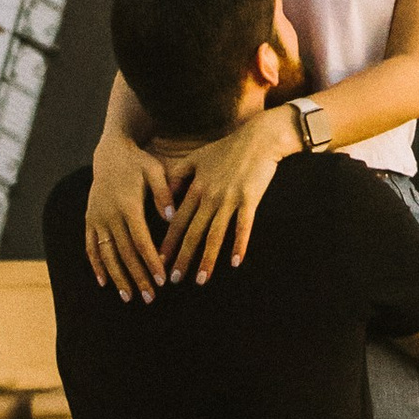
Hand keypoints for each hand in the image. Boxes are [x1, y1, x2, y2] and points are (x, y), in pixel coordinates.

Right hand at [86, 120, 173, 298]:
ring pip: (106, 255)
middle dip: (137, 277)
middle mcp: (109, 215)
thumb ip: (163, 193)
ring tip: (128, 297)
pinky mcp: (90, 220)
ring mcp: (97, 219)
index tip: (161, 280)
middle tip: (150, 297)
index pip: (140, 241)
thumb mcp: (154, 170)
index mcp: (128, 205)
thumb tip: (171, 217)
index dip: (150, 262)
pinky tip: (104, 282)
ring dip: (117, 277)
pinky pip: (90, 247)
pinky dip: (96, 265)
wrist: (109, 152)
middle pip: (124, 253)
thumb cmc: (138, 162)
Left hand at [161, 109, 293, 282]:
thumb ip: (178, 176)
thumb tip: (166, 198)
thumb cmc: (228, 147)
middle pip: (193, 232)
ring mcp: (230, 199)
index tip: (159, 261)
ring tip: (201, 279)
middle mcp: (210, 196)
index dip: (168, 242)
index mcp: (196, 188)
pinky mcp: (249, 199)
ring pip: (215, 234)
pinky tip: (235, 262)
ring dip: (207, 259)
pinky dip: (238, 244)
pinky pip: (243, 226)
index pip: (177, 220)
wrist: (259, 138)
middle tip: (175, 280)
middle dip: (183, 258)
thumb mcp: (197, 157)